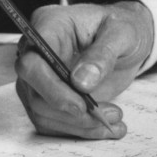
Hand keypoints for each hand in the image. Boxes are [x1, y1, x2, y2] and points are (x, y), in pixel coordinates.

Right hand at [14, 0, 154, 139]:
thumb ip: (103, 54)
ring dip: (78, 124)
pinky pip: (52, 121)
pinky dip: (79, 130)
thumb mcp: (122, 33)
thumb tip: (81, 82)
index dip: (51, 87)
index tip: (82, 104)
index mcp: (50, 26)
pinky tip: (106, 128)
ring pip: (42, 111)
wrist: (125, 40)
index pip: (31, 61)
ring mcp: (38, 77)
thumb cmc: (122, 28)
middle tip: (105, 116)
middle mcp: (36, 52)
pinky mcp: (46, 96)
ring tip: (116, 120)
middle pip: (34, 91)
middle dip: (69, 111)